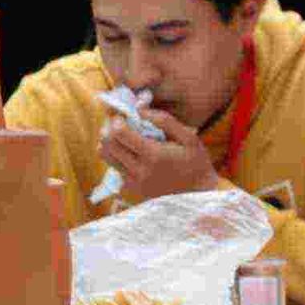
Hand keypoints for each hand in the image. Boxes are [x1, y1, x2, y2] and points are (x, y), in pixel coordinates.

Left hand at [98, 107, 218, 202]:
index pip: (119, 133)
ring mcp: (133, 182)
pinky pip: (114, 168)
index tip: (124, 117)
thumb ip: (164, 120)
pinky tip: (133, 155)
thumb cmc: (196, 163)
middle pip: (106, 144)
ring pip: (105, 156)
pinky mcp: (131, 189)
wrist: (199, 196)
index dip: (117, 120)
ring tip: (123, 138)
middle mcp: (139, 170)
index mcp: (153, 155)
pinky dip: (118, 157)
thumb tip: (140, 108)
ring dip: (109, 143)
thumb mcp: (189, 138)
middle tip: (120, 125)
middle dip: (109, 130)